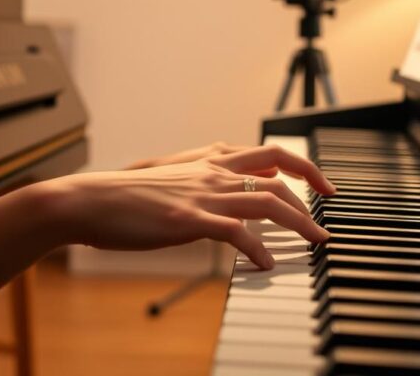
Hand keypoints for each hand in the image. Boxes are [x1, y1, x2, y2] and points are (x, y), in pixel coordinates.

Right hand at [32, 145, 335, 268]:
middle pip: (278, 172)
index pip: (269, 154)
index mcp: (210, 159)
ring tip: (315, 241)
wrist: (91, 200)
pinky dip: (258, 250)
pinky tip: (265, 264)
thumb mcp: (175, 178)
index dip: (301, 167)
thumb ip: (207, 178)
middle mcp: (213, 171)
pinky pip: (238, 234)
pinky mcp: (190, 220)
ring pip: (268, 200)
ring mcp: (203, 194)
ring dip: (299, 221)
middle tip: (327, 214)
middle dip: (311, 190)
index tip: (321, 185)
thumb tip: (236, 188)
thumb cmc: (128, 196)